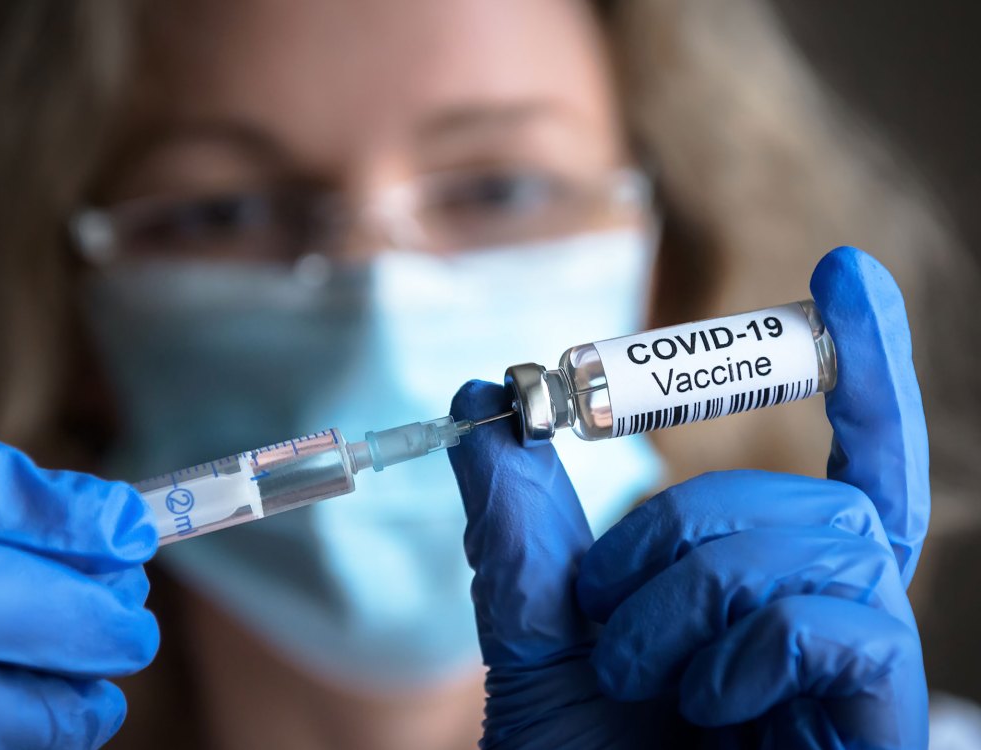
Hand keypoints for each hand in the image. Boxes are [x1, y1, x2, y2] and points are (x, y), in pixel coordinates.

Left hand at [448, 246, 928, 748]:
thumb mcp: (534, 634)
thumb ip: (517, 521)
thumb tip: (482, 396)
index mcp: (767, 597)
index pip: (845, 465)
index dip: (860, 371)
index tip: (843, 275)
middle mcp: (831, 623)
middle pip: (806, 495)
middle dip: (678, 533)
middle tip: (608, 616)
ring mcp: (863, 677)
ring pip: (813, 541)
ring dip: (689, 595)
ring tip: (640, 674)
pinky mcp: (882, 724)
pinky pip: (840, 621)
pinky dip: (745, 645)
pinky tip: (708, 706)